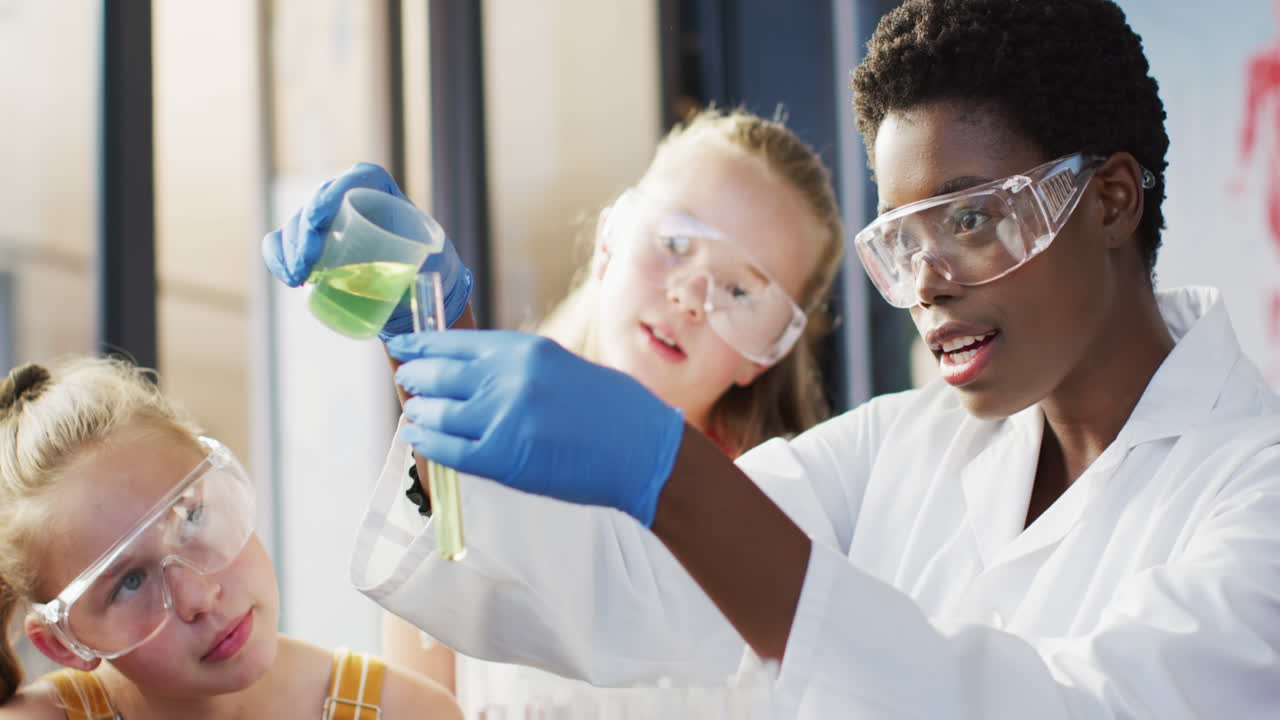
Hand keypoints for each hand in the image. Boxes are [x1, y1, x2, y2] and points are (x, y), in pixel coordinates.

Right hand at [261, 162, 473, 339]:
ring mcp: (327, 220)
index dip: (332, 194)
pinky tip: (288, 278)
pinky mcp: (310, 243)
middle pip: (319, 202)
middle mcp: (351, 198)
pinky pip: (283, 244)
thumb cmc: (429, 267)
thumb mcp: (434, 258)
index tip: (319, 219)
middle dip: (305, 231)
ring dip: (290, 250)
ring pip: (297, 224)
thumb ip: (425, 259)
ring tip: (299, 278)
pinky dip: (279, 258)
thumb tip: (414, 275)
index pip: (355, 179)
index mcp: (383, 190)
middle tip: (307, 264)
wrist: (416, 286)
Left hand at [387, 330, 686, 525]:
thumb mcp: (559, 367)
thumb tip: (467, 372)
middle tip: (407, 383)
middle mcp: (508, 378)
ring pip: (436, 412)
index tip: (400, 346)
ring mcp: (503, 418)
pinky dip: (428, 444)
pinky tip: (420, 439)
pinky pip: (448, 450)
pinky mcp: (503, 458)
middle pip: (437, 374)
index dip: (419, 345)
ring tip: (414, 413)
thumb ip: (514, 367)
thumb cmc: (610, 410)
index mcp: (524, 350)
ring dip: (418, 412)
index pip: (453, 342)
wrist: (641, 449)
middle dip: (415, 379)